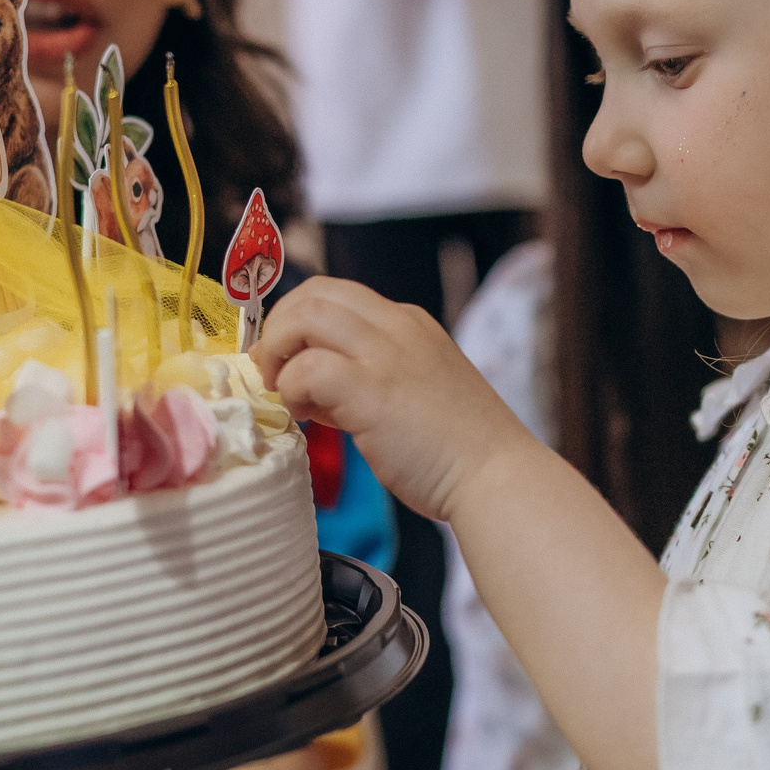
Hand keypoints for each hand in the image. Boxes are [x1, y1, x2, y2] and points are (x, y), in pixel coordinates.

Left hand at [252, 279, 537, 526]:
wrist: (496, 476)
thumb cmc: (457, 448)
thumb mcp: (414, 391)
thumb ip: (365, 380)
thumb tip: (310, 386)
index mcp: (409, 323)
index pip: (336, 295)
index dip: (298, 323)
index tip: (289, 361)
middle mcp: (397, 327)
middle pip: (314, 293)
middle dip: (279, 330)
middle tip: (274, 374)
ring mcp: (386, 354)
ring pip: (305, 316)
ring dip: (279, 354)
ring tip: (287, 395)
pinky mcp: (372, 390)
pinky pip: (307, 368)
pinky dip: (291, 389)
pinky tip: (308, 417)